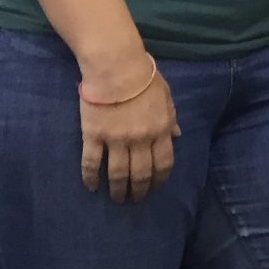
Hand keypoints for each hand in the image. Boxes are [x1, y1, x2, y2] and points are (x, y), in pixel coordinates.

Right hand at [79, 58, 178, 202]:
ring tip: (117, 199)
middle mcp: (140, 139)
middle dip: (139, 190)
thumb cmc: (144, 78)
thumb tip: (178, 136)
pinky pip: (91, 163)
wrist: (116, 67)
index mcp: (160, 129)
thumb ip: (171, 118)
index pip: (164, 162)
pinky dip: (91, 178)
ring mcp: (116, 139)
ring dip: (118, 190)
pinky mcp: (94, 136)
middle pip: (141, 173)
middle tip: (135, 200)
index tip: (156, 189)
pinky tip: (92, 187)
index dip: (160, 179)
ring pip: (117, 174)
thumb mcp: (166, 96)